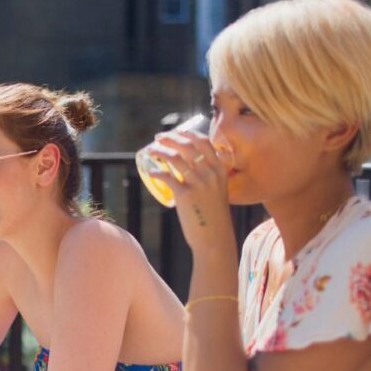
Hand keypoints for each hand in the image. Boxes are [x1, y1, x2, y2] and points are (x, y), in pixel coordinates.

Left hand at [147, 131, 235, 253]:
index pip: (204, 142)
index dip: (187, 134)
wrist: (214, 238)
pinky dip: (157, 172)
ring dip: (160, 151)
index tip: (175, 132)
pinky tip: (151, 171)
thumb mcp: (217, 191)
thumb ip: (208, 178)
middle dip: (170, 138)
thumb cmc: (213, 216)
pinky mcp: (185, 195)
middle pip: (187, 146)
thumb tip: (189, 169)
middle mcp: (211, 173)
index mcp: (220, 169)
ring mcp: (199, 183)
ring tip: (151, 150)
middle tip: (158, 137)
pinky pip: (167, 177)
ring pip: (175, 158)